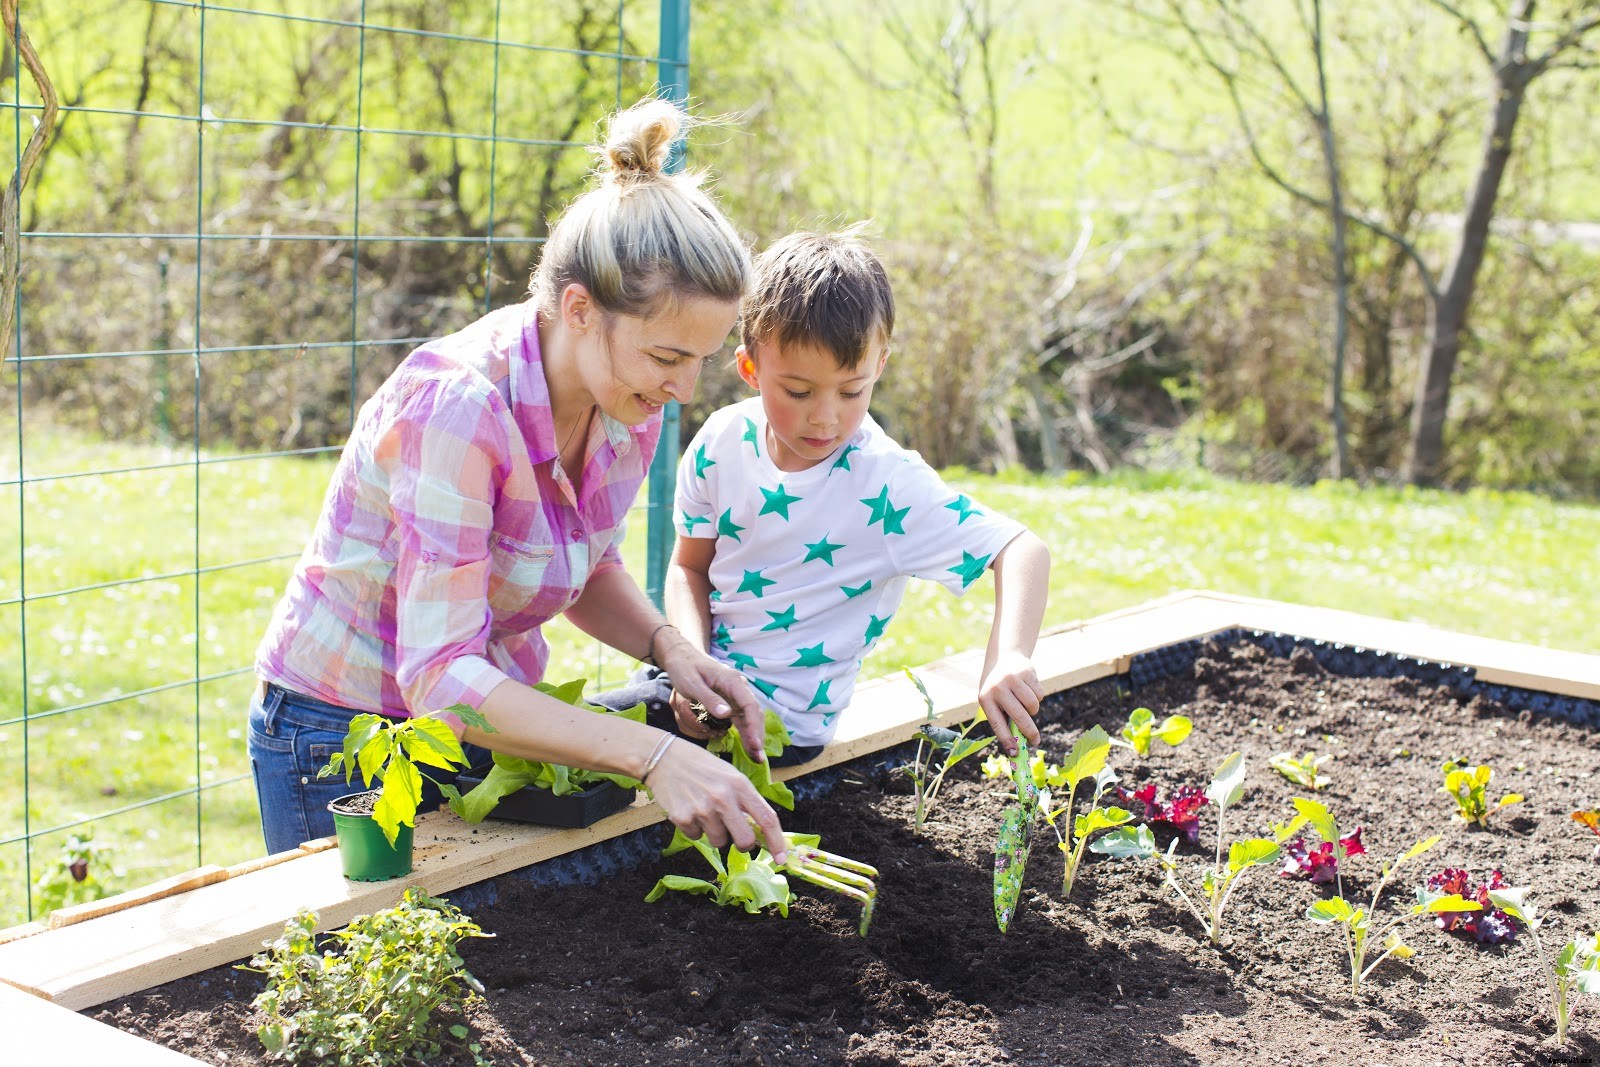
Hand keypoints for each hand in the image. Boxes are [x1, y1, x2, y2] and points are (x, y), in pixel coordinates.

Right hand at [644, 737, 786, 862]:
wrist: (663, 758)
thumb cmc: (702, 767)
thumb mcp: (730, 776)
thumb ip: (745, 801)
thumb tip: (760, 832)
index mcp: (740, 785)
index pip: (767, 818)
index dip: (776, 842)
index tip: (782, 860)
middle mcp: (723, 798)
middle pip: (745, 841)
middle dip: (743, 844)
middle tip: (736, 836)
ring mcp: (702, 809)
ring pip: (719, 842)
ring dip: (715, 833)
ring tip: (705, 811)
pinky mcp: (682, 818)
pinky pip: (697, 837)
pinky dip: (695, 829)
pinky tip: (690, 809)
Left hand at [655, 629, 766, 761]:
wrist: (681, 656)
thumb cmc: (685, 668)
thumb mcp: (692, 683)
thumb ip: (709, 699)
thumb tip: (727, 714)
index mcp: (732, 681)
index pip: (750, 705)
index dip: (754, 726)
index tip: (754, 744)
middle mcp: (738, 688)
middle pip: (754, 713)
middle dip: (757, 735)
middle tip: (758, 757)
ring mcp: (735, 695)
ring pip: (750, 717)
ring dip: (753, 736)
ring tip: (756, 757)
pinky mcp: (730, 701)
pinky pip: (741, 718)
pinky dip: (745, 732)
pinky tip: (748, 745)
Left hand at [979, 650, 1043, 754]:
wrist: (1005, 658)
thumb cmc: (998, 689)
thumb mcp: (994, 701)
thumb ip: (1004, 719)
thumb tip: (1017, 745)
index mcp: (986, 698)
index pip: (997, 724)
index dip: (1007, 740)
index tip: (1015, 753)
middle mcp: (998, 688)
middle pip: (1019, 717)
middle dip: (1029, 732)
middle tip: (1035, 741)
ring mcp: (1012, 679)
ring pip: (1033, 706)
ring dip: (1033, 710)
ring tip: (1025, 704)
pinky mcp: (1026, 672)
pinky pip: (1039, 694)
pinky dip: (1037, 697)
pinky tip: (1029, 689)